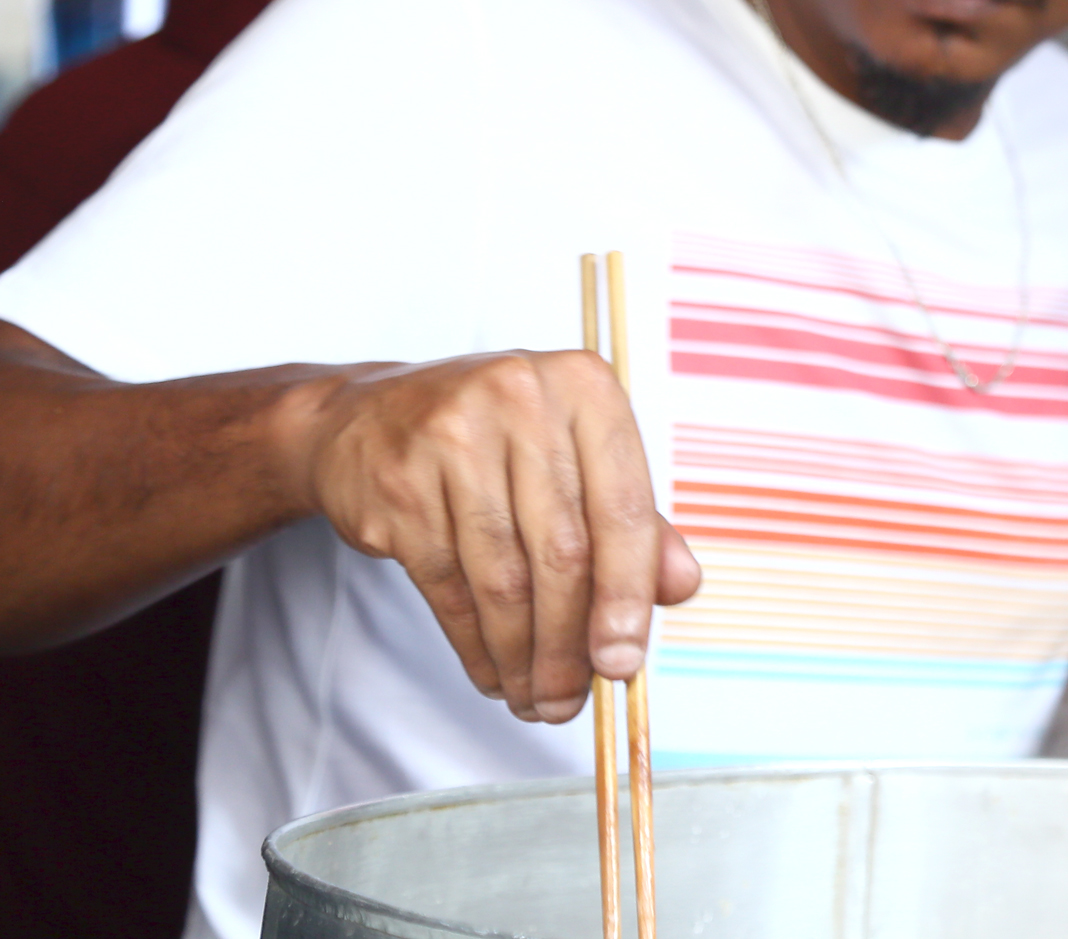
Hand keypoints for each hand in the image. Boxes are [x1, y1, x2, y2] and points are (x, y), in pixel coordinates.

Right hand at [295, 350, 702, 724]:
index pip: (624, 508)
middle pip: (563, 552)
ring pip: (504, 579)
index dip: (629, 596)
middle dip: (570, 643)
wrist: (366, 418)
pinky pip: (448, 587)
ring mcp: (453, 437)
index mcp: (586, 387)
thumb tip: (682, 586)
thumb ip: (636, 519)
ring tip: (535, 698)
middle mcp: (522, 399)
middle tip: (571, 699)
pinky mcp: (399, 483)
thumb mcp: (575, 456)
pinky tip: (493, 674)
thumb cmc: (496, 440)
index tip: (624, 662)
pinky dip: (475, 644)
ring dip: (523, 656)